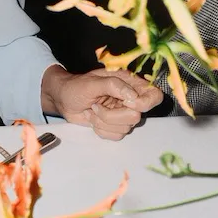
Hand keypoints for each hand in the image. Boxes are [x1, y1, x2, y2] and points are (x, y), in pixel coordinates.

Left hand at [40, 67, 163, 139]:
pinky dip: (101, 130)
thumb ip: (114, 85)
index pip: (154, 96)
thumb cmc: (77, 87)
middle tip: (96, 106)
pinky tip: (93, 119)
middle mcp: (131, 100)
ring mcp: (123, 114)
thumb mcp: (93, 82)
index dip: (143, 104)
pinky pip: (117, 136)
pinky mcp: (115, 126)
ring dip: (103, 122)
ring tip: (92, 110)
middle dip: (112, 115)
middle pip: (136, 117)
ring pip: (125, 128)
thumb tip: (132, 96)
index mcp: (130, 84)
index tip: (125, 102)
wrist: (64, 100)